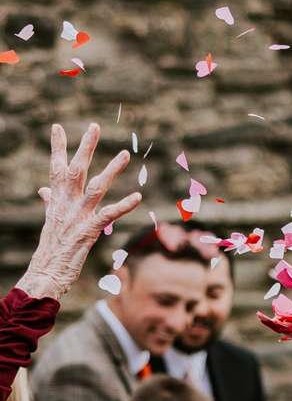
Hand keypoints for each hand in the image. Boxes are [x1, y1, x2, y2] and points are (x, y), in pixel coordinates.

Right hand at [16, 122, 143, 303]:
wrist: (45, 274)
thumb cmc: (50, 250)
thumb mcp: (49, 221)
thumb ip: (50, 202)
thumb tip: (43, 190)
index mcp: (56, 201)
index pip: (56, 168)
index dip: (57, 148)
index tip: (57, 127)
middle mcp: (65, 205)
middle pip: (76, 170)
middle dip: (85, 147)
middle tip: (94, 126)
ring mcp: (77, 217)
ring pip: (96, 187)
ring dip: (112, 170)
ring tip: (125, 154)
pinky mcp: (88, 231)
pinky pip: (109, 215)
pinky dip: (124, 205)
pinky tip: (138, 197)